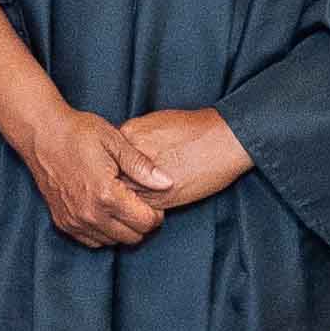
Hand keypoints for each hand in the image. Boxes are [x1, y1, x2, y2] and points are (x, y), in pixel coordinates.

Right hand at [2, 92, 168, 247]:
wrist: (41, 133)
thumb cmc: (78, 133)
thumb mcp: (115, 141)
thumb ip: (142, 166)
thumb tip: (167, 183)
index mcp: (107, 194)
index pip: (145, 223)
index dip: (156, 214)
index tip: (152, 200)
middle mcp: (90, 213)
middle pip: (132, 237)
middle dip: (141, 223)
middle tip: (138, 203)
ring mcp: (74, 220)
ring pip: (112, 242)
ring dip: (122, 229)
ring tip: (120, 205)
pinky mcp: (63, 222)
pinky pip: (91, 241)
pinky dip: (102, 232)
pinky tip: (103, 212)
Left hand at [121, 106, 254, 210]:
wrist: (223, 140)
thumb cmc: (193, 128)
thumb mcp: (155, 122)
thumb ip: (134, 138)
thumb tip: (122, 151)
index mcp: (129, 135)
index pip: (107, 154)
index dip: (108, 163)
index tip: (110, 168)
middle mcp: (132, 159)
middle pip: (110, 176)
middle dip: (112, 181)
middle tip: (114, 186)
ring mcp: (145, 180)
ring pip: (122, 195)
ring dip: (123, 197)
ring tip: (128, 196)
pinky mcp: (161, 198)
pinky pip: (140, 207)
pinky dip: (139, 207)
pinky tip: (145, 201)